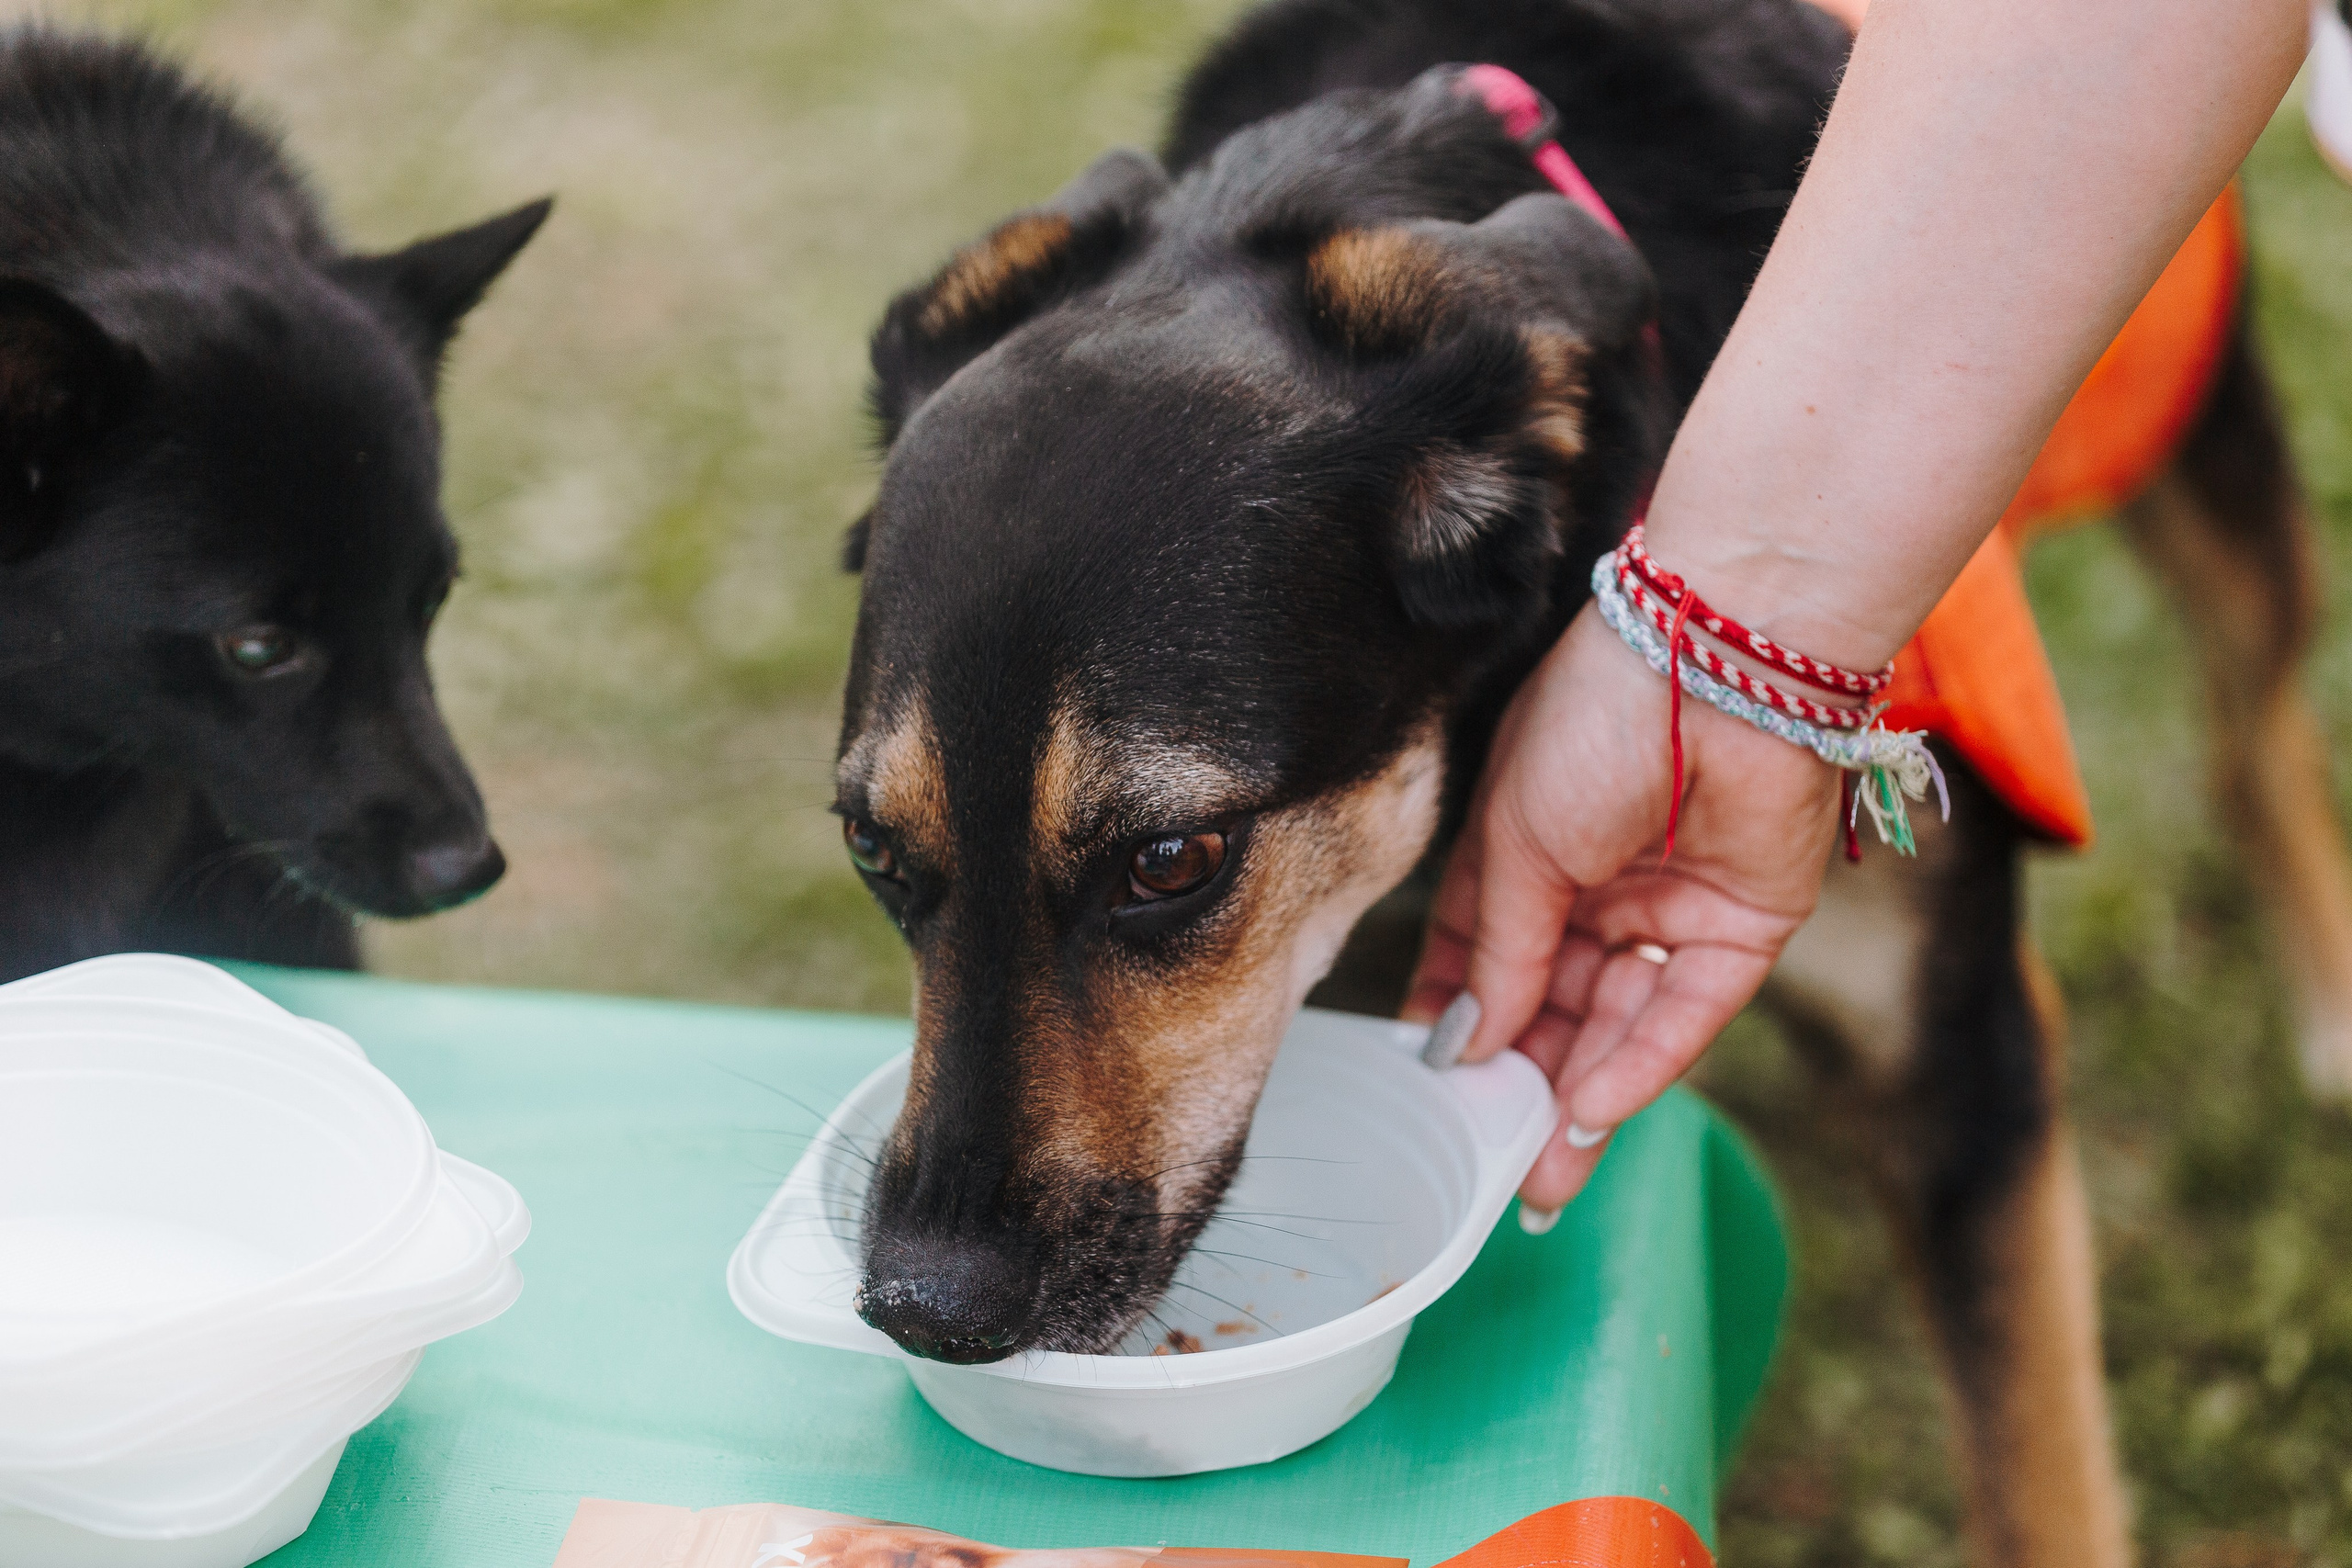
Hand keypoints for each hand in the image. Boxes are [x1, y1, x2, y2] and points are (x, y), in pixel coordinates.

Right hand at [1402, 604, 1839, 1220]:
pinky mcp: (1741, 928)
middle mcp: (1599, 885)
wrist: (1719, 666)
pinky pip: (1683, 1013)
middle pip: (1556, 1006)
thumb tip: (1466, 1042)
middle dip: (1523, 1087)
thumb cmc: (1593, 723)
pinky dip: (1639, 1064)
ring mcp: (1670, 909)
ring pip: (1618, 1023)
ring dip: (1578, 1095)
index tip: (1431, 1091)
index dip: (1458, 1024)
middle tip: (1490, 1169)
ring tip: (1540, 1173)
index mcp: (1530, 849)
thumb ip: (1499, 953)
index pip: (1485, 957)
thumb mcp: (1514, 842)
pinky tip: (1591, 1110)